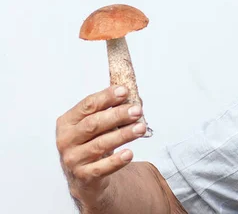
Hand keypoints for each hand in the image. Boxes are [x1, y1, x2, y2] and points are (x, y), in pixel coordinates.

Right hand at [55, 86, 146, 209]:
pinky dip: (116, 161)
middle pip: (93, 124)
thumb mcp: (95, 125)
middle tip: (137, 110)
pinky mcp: (83, 176)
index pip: (87, 105)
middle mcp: (66, 140)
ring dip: (122, 135)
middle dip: (117, 115)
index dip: (106, 97)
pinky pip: (101, 168)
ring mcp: (73, 159)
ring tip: (140, 128)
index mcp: (68, 122)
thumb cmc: (91, 142)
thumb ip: (108, 110)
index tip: (124, 91)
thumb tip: (132, 95)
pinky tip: (129, 153)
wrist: (83, 176)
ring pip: (100, 145)